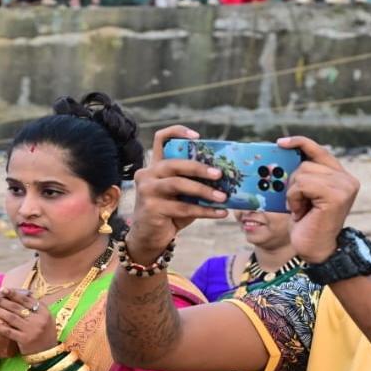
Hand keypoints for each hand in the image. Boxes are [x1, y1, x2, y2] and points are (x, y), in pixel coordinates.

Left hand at [0, 288, 56, 355]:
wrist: (48, 352)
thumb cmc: (44, 332)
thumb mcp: (44, 317)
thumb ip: (34, 306)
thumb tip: (19, 294)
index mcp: (43, 312)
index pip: (25, 300)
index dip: (13, 294)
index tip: (1, 289)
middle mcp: (37, 320)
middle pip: (15, 307)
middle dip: (0, 300)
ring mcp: (30, 330)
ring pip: (10, 317)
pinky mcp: (24, 340)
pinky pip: (8, 331)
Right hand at [125, 126, 227, 263]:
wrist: (149, 238)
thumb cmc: (169, 213)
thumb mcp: (181, 195)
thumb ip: (193, 183)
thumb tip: (223, 178)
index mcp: (154, 166)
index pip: (161, 139)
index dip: (177, 132)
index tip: (197, 137)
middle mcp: (147, 175)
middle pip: (174, 163)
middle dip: (199, 168)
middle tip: (219, 174)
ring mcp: (147, 191)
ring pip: (178, 185)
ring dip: (204, 191)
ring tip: (223, 197)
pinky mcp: (151, 208)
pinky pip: (183, 207)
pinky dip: (205, 210)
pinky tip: (220, 213)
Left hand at [284, 137, 359, 262]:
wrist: (315, 250)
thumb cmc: (307, 223)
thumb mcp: (304, 194)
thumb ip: (304, 174)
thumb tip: (283, 153)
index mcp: (341, 176)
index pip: (319, 150)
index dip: (300, 143)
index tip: (281, 143)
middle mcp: (347, 179)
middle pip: (306, 162)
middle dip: (293, 183)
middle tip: (298, 203)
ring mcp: (344, 186)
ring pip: (302, 173)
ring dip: (293, 193)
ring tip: (300, 209)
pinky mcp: (336, 195)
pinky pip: (303, 184)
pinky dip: (294, 198)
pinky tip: (300, 212)